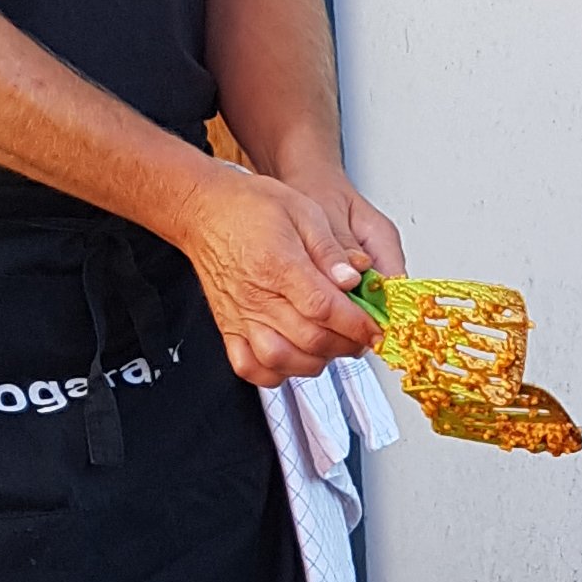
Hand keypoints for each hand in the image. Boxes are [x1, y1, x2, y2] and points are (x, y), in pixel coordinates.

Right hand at [179, 156, 386, 386]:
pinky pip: (251, 368)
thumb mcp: (304, 210)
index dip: (357, 324)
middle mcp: (257, 297)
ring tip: (332, 345)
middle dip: (347, 343)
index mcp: (279, 265)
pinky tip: (295, 358)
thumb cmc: (251, 207)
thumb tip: (354, 277)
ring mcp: (241, 317)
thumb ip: (331, 248)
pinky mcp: (229, 328)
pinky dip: (277, 373)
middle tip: (362, 334)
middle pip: (311, 340)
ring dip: (316, 361)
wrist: (206, 211)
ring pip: (283, 360)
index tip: (375, 326)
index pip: (325, 308)